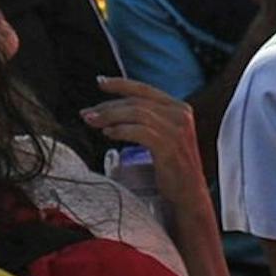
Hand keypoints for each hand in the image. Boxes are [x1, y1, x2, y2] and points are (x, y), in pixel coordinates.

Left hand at [80, 76, 205, 210]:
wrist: (188, 193)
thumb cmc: (169, 165)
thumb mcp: (160, 134)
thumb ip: (144, 118)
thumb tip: (106, 111)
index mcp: (179, 108)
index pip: (145, 89)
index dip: (120, 84)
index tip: (100, 82)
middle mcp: (180, 115)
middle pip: (136, 102)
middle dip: (107, 106)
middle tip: (87, 113)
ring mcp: (177, 130)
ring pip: (135, 113)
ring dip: (109, 116)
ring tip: (92, 122)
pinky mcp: (170, 146)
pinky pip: (139, 131)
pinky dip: (120, 130)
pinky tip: (108, 134)